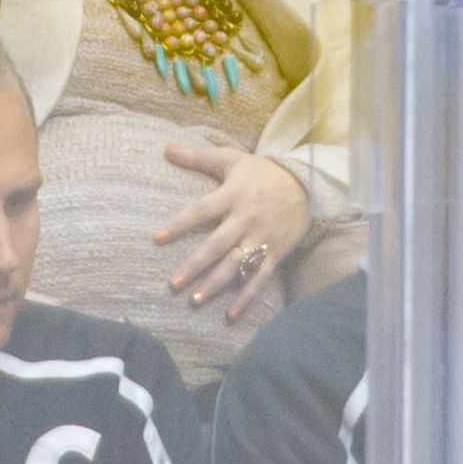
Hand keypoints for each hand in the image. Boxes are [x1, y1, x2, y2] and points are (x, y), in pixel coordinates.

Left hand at [156, 144, 309, 318]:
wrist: (306, 183)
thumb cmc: (261, 172)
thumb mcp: (231, 158)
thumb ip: (198, 156)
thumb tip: (166, 148)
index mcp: (233, 195)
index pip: (201, 211)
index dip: (179, 224)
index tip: (156, 238)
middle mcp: (246, 219)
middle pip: (217, 245)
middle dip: (195, 265)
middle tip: (173, 284)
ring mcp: (262, 238)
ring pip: (236, 265)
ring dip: (216, 285)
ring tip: (195, 301)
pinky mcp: (276, 253)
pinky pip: (259, 278)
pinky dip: (246, 298)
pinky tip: (230, 316)